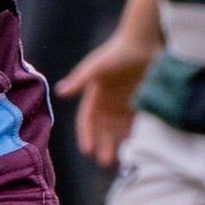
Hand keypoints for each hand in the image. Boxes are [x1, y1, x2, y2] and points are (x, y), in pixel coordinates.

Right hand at [58, 33, 156, 166]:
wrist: (144, 41)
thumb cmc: (117, 52)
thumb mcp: (96, 66)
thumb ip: (79, 79)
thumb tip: (60, 93)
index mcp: (94, 95)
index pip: (87, 120)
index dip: (86, 135)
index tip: (87, 150)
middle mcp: (108, 101)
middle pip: (103, 129)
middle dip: (104, 145)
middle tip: (105, 163)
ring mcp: (124, 102)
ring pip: (120, 129)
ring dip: (120, 143)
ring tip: (123, 158)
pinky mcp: (140, 102)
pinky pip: (137, 122)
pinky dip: (137, 134)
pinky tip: (141, 145)